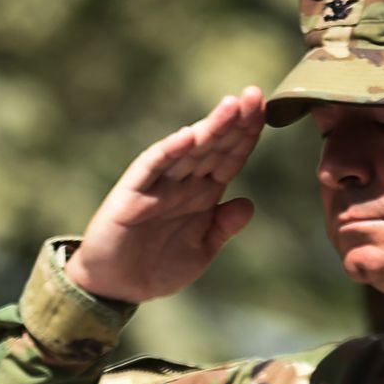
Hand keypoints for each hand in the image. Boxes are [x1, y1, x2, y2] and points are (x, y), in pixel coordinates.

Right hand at [68, 87, 264, 303]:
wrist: (117, 288)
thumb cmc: (158, 267)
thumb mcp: (202, 251)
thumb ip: (223, 227)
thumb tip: (248, 204)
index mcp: (204, 194)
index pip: (230, 157)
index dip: (247, 134)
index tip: (266, 108)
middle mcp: (183, 183)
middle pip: (214, 145)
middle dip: (235, 121)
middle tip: (254, 95)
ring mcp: (158, 184)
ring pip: (188, 149)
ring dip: (210, 128)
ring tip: (231, 106)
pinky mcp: (133, 193)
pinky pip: (153, 167)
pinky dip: (170, 151)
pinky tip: (188, 136)